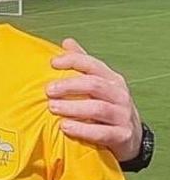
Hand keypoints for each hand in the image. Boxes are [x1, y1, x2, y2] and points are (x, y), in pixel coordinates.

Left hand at [46, 38, 141, 161]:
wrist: (130, 137)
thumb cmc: (107, 106)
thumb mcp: (99, 84)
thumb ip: (83, 65)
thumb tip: (67, 42)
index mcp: (112, 79)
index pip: (93, 65)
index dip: (73, 61)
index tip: (52, 63)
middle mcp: (119, 95)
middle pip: (94, 85)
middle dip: (69, 86)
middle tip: (49, 90)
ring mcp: (123, 115)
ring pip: (98, 108)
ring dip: (73, 107)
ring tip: (52, 108)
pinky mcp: (122, 135)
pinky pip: (102, 132)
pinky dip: (82, 129)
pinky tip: (65, 127)